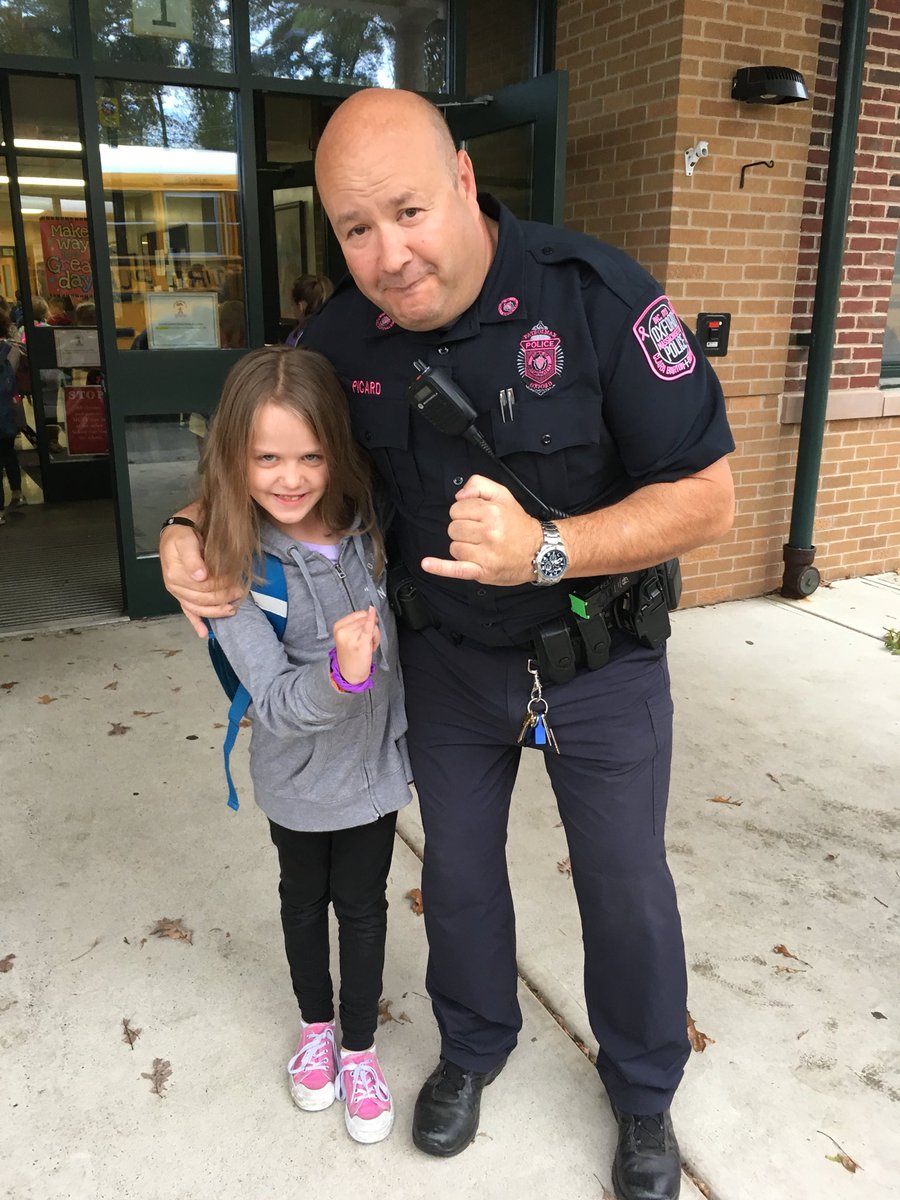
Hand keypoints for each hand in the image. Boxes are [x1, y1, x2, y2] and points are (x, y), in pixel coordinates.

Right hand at [159, 523, 242, 637]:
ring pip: (198, 608)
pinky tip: (203, 633)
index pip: (203, 587)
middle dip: (223, 597)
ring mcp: (178, 593)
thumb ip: (192, 557)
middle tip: (240, 591)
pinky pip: (188, 611)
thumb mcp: (185, 540)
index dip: (220, 585)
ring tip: (231, 610)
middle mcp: (175, 587)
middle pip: (202, 599)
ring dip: (215, 612)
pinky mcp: (181, 595)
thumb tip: (200, 576)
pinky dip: (196, 623)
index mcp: (175, 575)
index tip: (235, 580)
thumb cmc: (181, 536)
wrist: (176, 534)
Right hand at [333, 606, 380, 683]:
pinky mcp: (360, 643)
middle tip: (368, 641)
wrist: (350, 673)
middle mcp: (343, 631)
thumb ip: (357, 624)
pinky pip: (368, 627)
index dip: (366, 618)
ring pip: (370, 625)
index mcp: (338, 627)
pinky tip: (372, 612)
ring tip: (368, 645)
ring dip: (374, 634)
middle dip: (371, 628)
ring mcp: (351, 637)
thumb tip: (371, 611)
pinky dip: (371, 619)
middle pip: (364, 619)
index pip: (357, 615)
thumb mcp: (348, 636)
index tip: (369, 625)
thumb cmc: (351, 654)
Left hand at [421, 475, 541, 584]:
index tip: (477, 518)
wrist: (539, 551)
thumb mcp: (503, 494)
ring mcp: (485, 554)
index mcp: (492, 512)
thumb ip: (479, 484)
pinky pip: (456, 569)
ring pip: (454, 547)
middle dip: (463, 530)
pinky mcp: (482, 571)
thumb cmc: (518, 524)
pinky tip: (427, 564)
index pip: (456, 509)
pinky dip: (440, 567)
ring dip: (463, 547)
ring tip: (481, 547)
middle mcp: (488, 532)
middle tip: (481, 533)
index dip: (464, 513)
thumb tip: (459, 495)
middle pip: (453, 528)